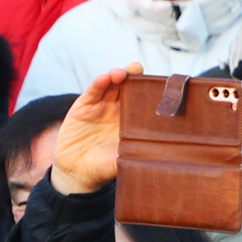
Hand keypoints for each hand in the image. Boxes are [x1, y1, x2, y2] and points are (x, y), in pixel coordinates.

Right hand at [51, 63, 143, 193]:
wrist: (77, 172)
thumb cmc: (104, 167)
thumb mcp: (124, 160)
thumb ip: (138, 154)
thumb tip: (164, 155)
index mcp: (132, 121)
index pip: (142, 100)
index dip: (148, 90)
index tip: (156, 83)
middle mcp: (117, 109)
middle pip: (128, 86)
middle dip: (134, 76)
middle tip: (138, 69)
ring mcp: (100, 105)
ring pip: (111, 84)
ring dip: (117, 75)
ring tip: (122, 74)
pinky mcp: (83, 106)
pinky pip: (92, 91)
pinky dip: (98, 83)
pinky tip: (105, 78)